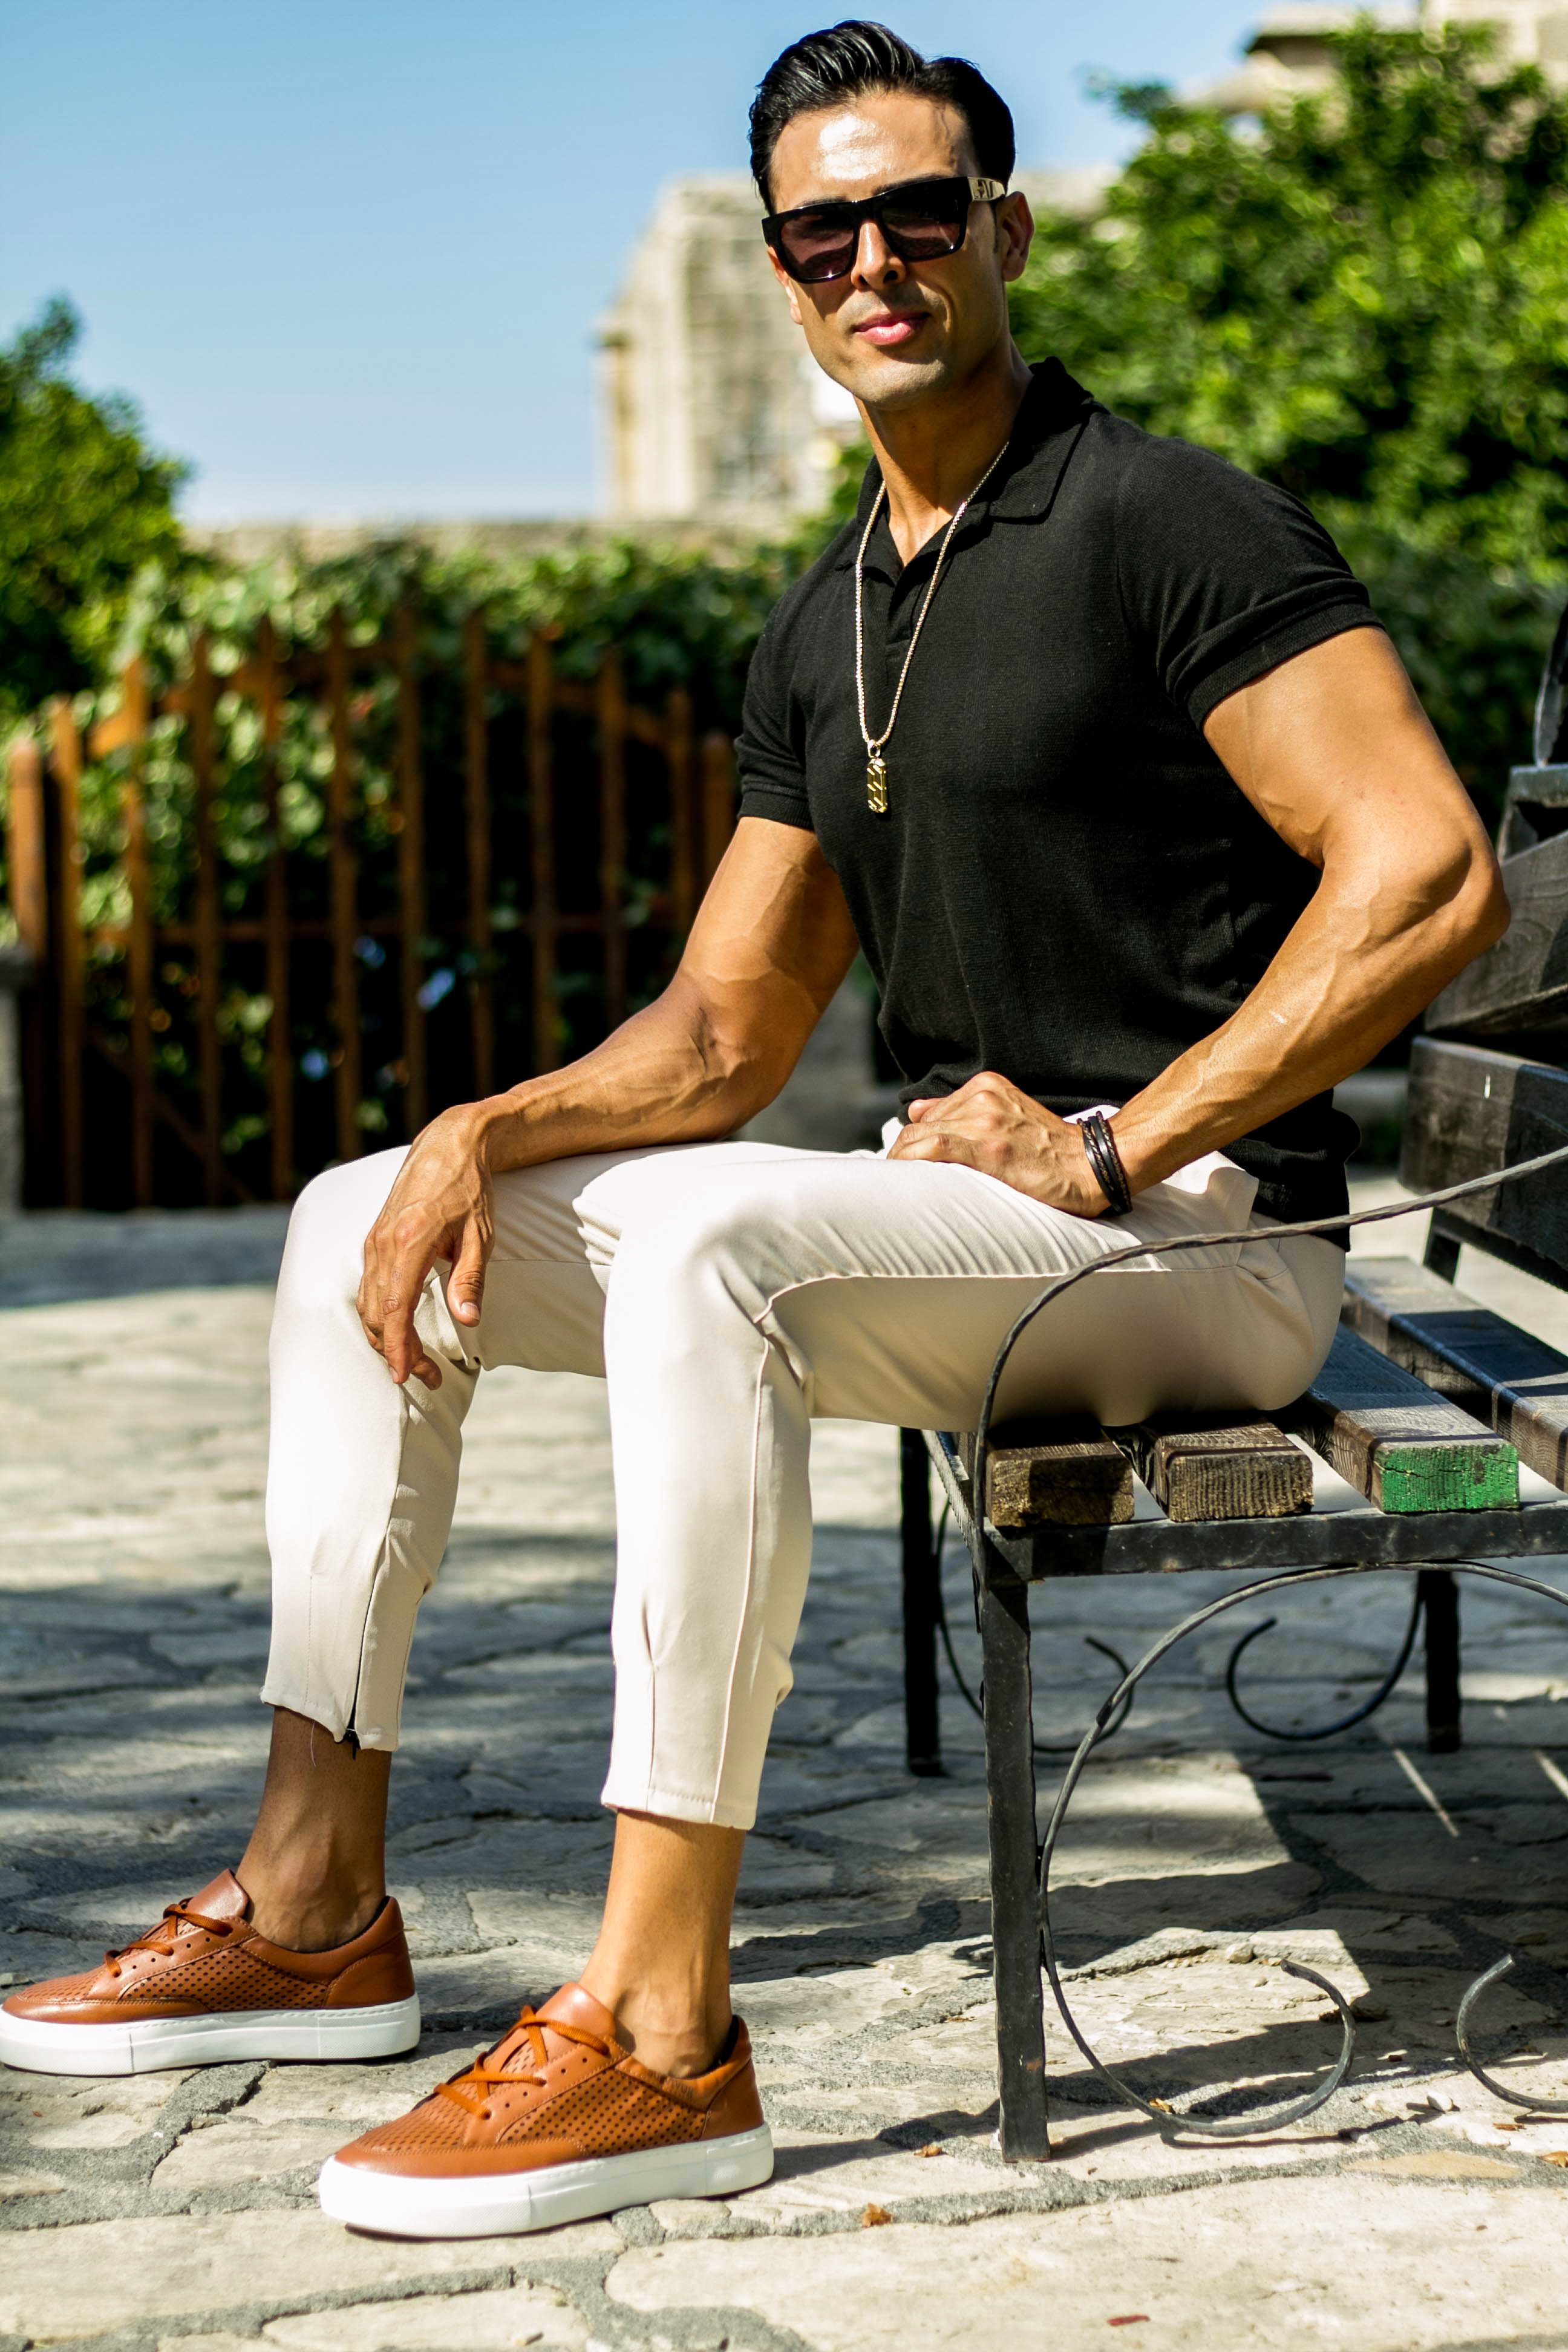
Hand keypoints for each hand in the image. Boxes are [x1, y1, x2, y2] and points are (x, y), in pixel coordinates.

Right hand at [357, 1107, 496, 1388]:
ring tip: (418, 1361)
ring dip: (387, 1338)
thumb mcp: (481, 1236)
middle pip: (375, 1314)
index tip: (408, 1375)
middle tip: (427, 1377)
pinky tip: (400, 1331)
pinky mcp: (375, 1240)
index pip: (394, 1309)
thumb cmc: (470, 1191)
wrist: (449, 1145)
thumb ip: (471, 1279)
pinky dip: (380, 1316)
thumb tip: (468, 1321)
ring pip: (367, 1304)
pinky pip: (369, 1288)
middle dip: (397, 1352)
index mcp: (409, 1243)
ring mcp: (374, 1241)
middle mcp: (383, 1243)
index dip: (398, 1347)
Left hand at [885, 1071, 1108, 1216]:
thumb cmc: (1052, 1149)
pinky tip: (906, 1180)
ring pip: (920, 1137)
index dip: (913, 1140)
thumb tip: (916, 1110)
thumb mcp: (1007, 1113)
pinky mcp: (987, 1146)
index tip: (907, 1163)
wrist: (1092, 1165)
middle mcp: (982, 1097)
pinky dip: (911, 1163)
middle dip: (903, 1154)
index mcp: (987, 1086)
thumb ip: (963, 1110)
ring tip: (903, 1188)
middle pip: (921, 1126)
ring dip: (904, 1164)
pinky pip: (932, 1149)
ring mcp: (984, 1119)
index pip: (930, 1113)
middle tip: (900, 1181)